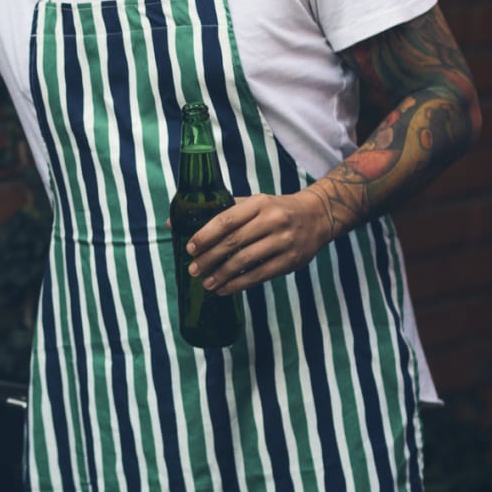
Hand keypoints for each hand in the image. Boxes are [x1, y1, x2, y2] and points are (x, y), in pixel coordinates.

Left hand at [183, 191, 334, 294]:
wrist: (317, 216)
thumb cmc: (275, 209)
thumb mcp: (252, 203)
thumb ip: (219, 211)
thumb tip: (173, 222)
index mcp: (259, 203)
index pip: (226, 220)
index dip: (205, 235)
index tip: (190, 248)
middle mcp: (273, 220)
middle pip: (233, 242)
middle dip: (209, 258)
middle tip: (193, 270)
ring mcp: (284, 241)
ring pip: (246, 261)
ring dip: (222, 275)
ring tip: (206, 283)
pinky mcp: (292, 260)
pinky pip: (261, 275)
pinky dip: (239, 284)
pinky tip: (224, 289)